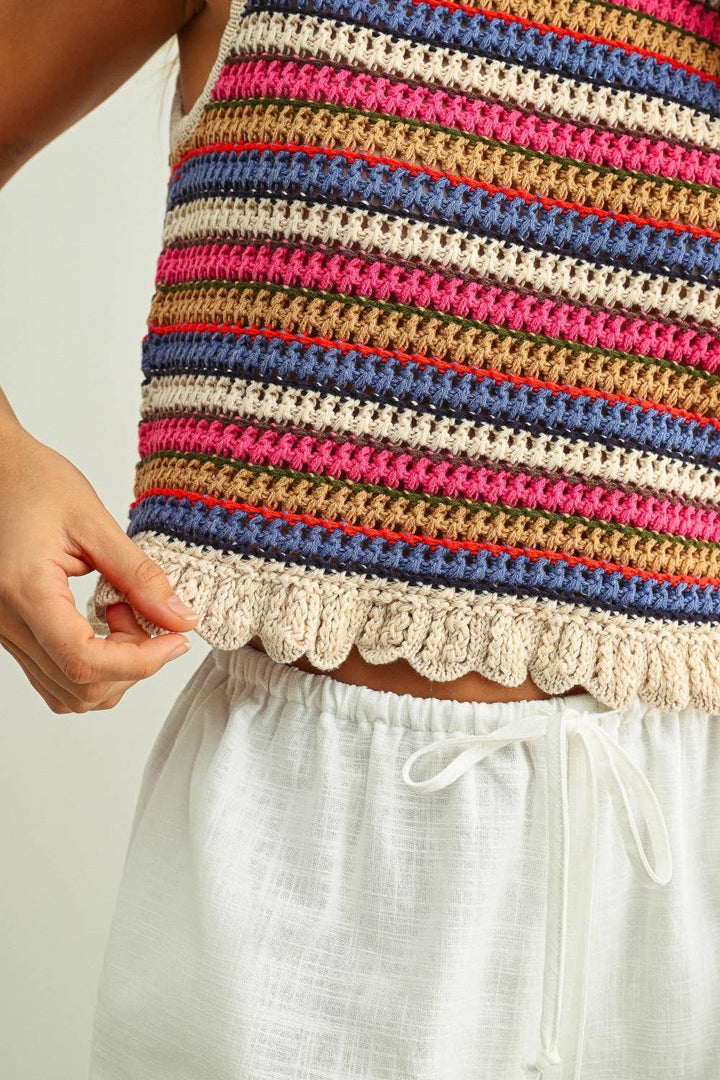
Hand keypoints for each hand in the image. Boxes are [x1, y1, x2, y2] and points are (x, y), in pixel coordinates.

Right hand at [0, 422, 197, 712]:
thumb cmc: (34, 483)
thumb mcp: (94, 522)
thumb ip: (139, 575)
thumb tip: (180, 619)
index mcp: (25, 591)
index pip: (84, 662)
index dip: (139, 662)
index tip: (176, 640)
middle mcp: (6, 622)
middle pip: (79, 687)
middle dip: (131, 665)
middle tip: (150, 616)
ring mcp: (4, 632)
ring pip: (67, 693)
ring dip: (113, 669)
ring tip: (124, 612)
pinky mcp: (11, 632)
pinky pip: (54, 675)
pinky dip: (91, 665)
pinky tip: (104, 624)